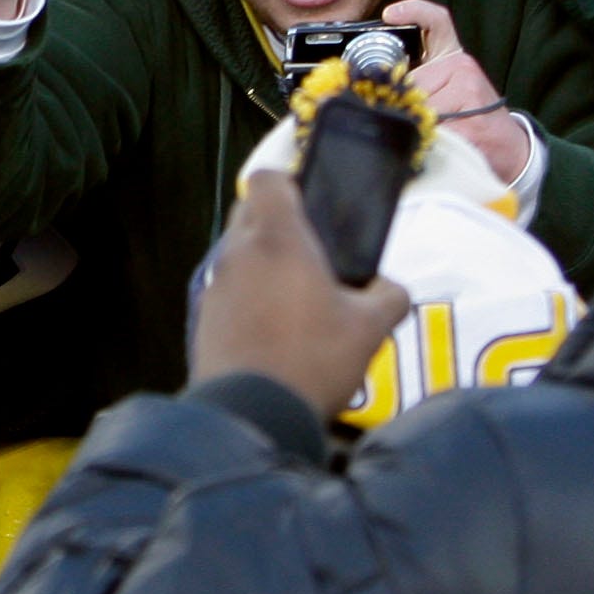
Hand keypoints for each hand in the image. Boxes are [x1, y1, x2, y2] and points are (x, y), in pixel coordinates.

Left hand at [190, 171, 410, 418]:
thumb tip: (390, 289)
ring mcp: (214, 285)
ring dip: (263, 263)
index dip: (290, 183)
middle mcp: (237, 253)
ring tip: (298, 297)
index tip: (313, 206)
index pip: (268, 179)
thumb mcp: (370, 330)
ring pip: (237, 253)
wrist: (252, 414)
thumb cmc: (312, 360)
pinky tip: (274, 329)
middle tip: (315, 253)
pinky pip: (227, 290)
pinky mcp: (203, 317)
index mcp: (277, 239)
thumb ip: (389, 297)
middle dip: (278, 223)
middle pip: (249, 212)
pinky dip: (247, 296)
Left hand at [379, 0, 527, 183]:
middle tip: (424, 120)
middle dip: (405, 105)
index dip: (413, 11)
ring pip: (418, 107)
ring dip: (418, 127)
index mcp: (453, 57)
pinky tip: (446, 143)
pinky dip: (430, 141)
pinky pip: (432, 129)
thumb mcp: (444, 93)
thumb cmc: (470, 119)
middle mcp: (462, 66)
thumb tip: (379, 89)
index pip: (436, 22)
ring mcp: (470, 88)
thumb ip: (418, 84)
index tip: (390, 14)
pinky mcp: (473, 116)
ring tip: (438, 133)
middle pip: (410, 82)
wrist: (508, 146)